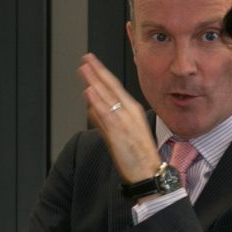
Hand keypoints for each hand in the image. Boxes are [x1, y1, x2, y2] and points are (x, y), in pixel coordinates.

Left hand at [78, 54, 163, 185]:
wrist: (148, 172)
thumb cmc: (139, 154)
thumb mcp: (125, 131)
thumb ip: (107, 118)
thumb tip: (92, 107)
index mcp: (132, 110)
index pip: (115, 86)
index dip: (102, 72)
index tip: (92, 62)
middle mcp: (128, 112)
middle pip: (110, 87)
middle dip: (97, 72)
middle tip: (86, 59)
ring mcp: (123, 121)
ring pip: (106, 97)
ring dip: (94, 82)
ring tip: (84, 69)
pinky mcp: (117, 133)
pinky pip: (105, 114)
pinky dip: (96, 102)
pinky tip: (89, 92)